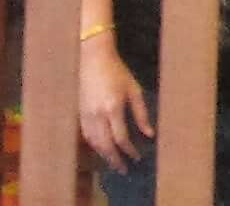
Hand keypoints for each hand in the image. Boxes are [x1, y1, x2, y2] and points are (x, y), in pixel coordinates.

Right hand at [77, 40, 150, 164]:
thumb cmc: (117, 72)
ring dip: (104, 156)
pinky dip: (95, 147)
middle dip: (115, 160)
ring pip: (94, 143)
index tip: (137, 157)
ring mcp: (86, 115)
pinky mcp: (80, 114)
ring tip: (114, 163)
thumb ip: (141, 113)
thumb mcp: (134, 89)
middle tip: (124, 170)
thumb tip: (149, 134)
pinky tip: (102, 150)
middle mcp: (97, 115)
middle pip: (106, 145)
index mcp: (113, 107)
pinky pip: (87, 136)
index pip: (121, 138)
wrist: (92, 59)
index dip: (130, 151)